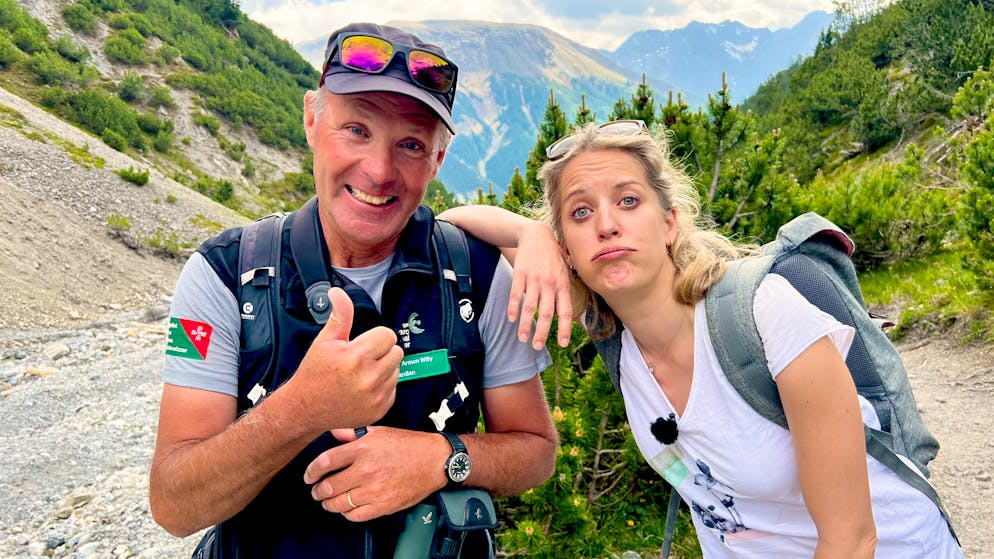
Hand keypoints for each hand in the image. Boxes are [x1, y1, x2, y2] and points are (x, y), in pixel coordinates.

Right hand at [290, 287, 402, 431]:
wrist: (306, 409)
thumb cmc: (315, 373)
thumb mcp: (324, 341)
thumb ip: (340, 316)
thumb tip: (337, 292)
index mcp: (356, 357)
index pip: (387, 335)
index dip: (375, 337)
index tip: (362, 344)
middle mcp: (369, 378)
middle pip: (397, 351)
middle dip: (381, 352)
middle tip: (361, 358)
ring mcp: (376, 396)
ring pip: (396, 369)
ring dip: (383, 368)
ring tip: (360, 374)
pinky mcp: (380, 410)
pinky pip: (394, 388)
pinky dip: (382, 386)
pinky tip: (363, 388)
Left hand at [303, 427, 447, 521]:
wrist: (434, 460)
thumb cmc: (408, 444)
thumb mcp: (379, 431)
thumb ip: (352, 433)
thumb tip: (333, 432)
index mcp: (362, 448)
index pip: (325, 462)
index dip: (311, 472)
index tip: (309, 476)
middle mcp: (366, 469)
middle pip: (329, 486)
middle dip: (318, 491)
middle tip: (316, 490)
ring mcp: (374, 489)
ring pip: (339, 503)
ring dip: (329, 504)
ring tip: (327, 501)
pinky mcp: (383, 505)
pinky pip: (355, 515)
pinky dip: (346, 513)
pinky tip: (346, 507)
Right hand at [508, 221, 571, 348]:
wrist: (536, 234)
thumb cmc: (552, 256)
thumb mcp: (564, 271)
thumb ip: (564, 291)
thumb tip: (562, 313)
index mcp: (563, 284)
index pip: (565, 311)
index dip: (565, 329)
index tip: (563, 344)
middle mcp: (549, 283)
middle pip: (546, 313)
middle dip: (542, 332)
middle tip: (536, 346)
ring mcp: (534, 279)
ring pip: (529, 307)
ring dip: (525, 325)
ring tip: (522, 338)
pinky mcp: (520, 273)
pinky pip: (516, 294)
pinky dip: (513, 308)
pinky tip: (512, 319)